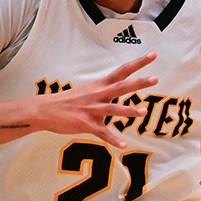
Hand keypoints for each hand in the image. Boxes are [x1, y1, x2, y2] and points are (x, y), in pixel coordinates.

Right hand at [34, 52, 158, 147]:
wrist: (45, 110)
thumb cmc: (68, 101)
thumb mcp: (87, 91)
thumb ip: (104, 91)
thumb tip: (118, 91)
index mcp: (99, 86)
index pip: (122, 71)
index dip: (138, 63)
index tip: (153, 55)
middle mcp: (98, 95)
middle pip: (121, 86)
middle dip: (138, 83)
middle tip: (154, 78)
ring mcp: (92, 110)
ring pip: (114, 109)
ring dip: (129, 111)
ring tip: (144, 112)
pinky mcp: (87, 124)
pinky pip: (103, 133)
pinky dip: (113, 140)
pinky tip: (123, 145)